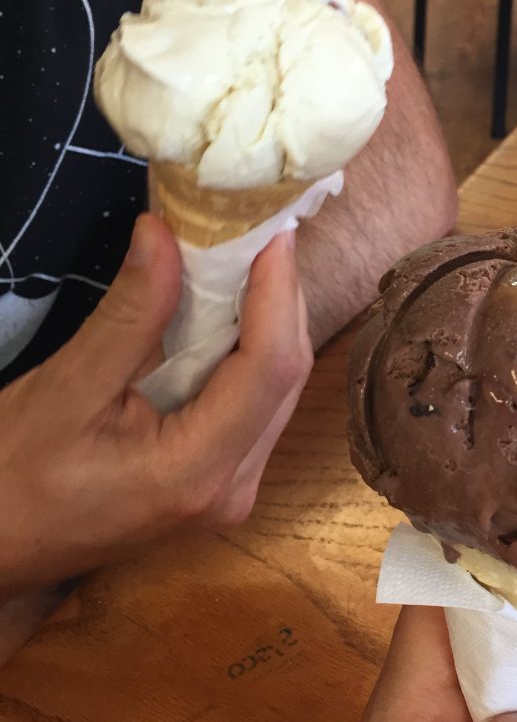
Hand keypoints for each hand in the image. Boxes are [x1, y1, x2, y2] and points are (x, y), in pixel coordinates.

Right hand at [0, 214, 312, 593]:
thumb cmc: (12, 475)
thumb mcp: (66, 387)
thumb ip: (130, 313)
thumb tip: (165, 232)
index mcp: (197, 471)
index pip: (270, 367)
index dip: (279, 293)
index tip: (274, 233)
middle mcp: (234, 486)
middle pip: (285, 377)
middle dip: (281, 300)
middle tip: (263, 235)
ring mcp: (233, 489)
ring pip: (278, 389)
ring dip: (272, 323)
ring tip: (254, 261)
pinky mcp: (222, 480)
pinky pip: (258, 405)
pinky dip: (253, 353)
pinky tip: (238, 312)